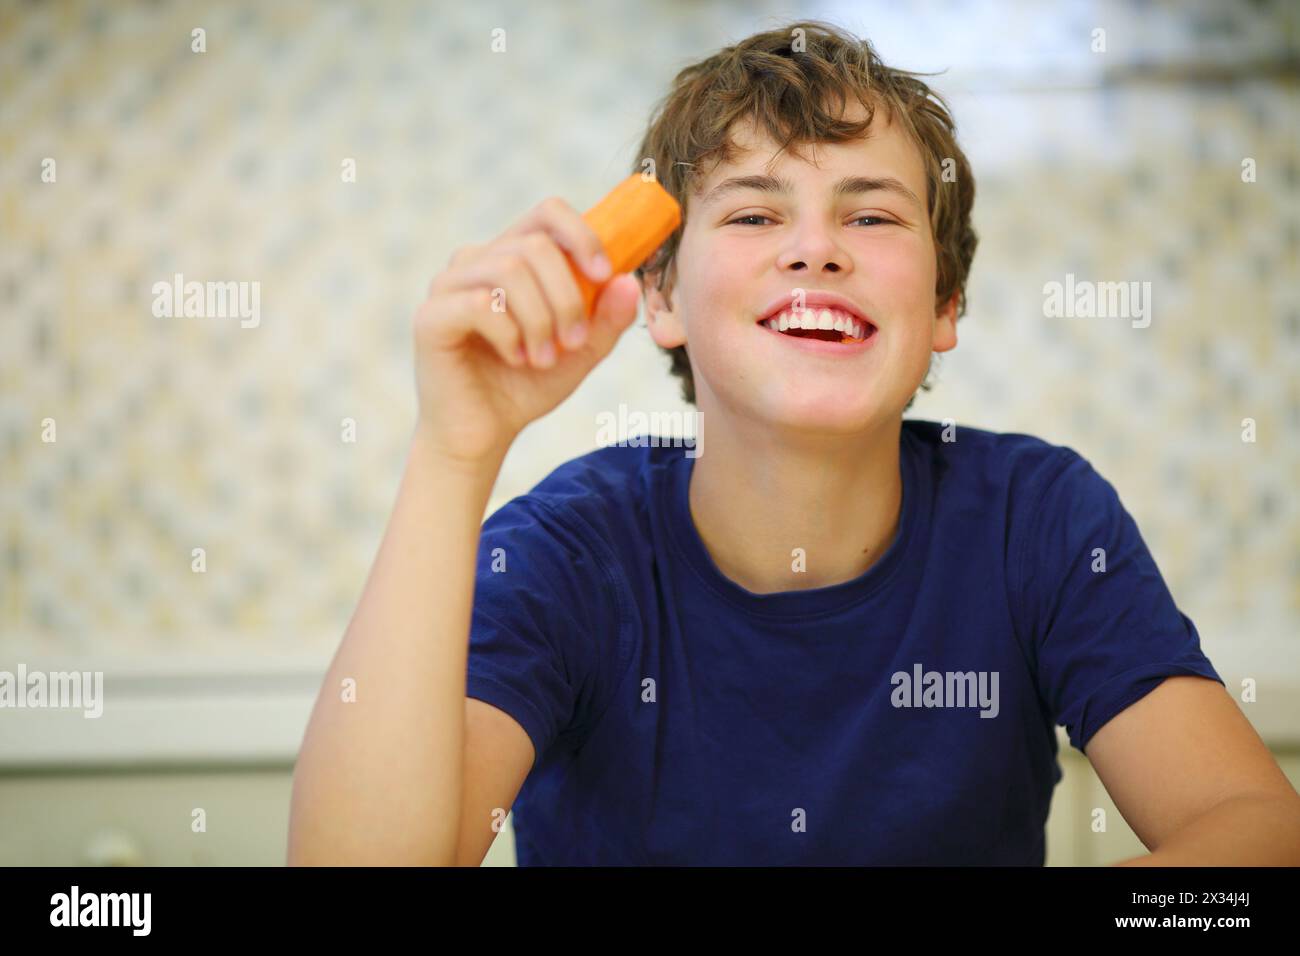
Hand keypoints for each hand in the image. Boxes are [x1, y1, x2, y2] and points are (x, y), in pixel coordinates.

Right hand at [412, 196, 641, 464]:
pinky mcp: (430, 316)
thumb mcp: (581, 352)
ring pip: (508, 270)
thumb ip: (607, 319)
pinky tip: (516, 359)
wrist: (484, 433)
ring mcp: (448, 285)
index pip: (548, 213)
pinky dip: (510, 335)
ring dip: (540, 319)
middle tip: (573, 341)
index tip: (604, 274)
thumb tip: (628, 281)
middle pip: (535, 245)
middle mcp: (477, 261)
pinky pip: (479, 304)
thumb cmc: (528, 385)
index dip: (581, 235)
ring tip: (544, 359)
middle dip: (567, 296)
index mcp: (512, 257)